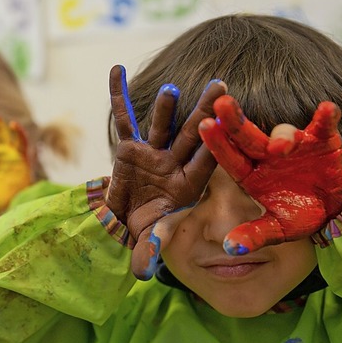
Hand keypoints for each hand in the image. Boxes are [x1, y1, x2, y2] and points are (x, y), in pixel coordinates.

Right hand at [107, 64, 226, 279]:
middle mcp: (173, 164)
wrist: (127, 220)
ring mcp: (153, 153)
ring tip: (172, 87)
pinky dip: (119, 95)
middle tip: (221, 87)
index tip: (226, 127)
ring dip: (166, 106)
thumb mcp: (148, 239)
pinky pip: (124, 118)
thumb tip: (144, 272)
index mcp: (187, 185)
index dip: (213, 146)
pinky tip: (116, 70)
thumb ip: (149, 251)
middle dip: (203, 113)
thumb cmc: (146, 229)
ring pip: (161, 125)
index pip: (203, 163)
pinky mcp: (130, 147)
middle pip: (190, 135)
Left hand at [198, 95, 341, 255]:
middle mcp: (267, 155)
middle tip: (221, 104)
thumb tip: (230, 250)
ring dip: (282, 137)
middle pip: (247, 136)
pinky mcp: (322, 139)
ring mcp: (295, 144)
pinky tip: (328, 110)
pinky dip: (326, 118)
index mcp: (250, 174)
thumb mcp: (278, 229)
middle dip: (235, 120)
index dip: (217, 144)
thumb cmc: (300, 214)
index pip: (229, 158)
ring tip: (282, 147)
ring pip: (283, 133)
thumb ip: (255, 236)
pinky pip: (323, 126)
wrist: (336, 207)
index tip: (204, 127)